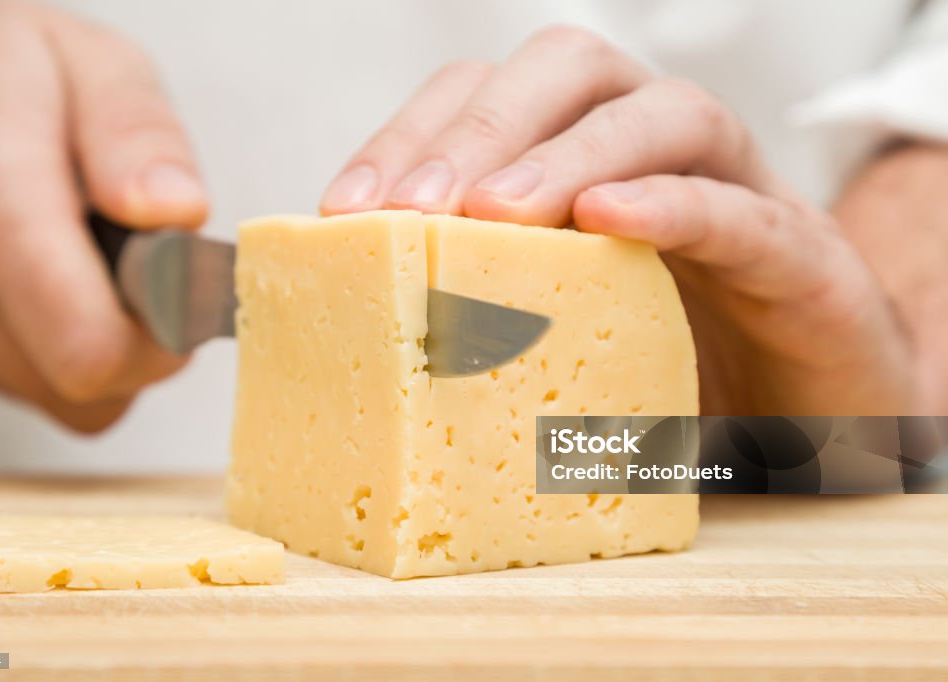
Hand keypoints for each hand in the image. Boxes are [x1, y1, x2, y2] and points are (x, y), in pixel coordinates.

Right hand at [0, 0, 207, 430]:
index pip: (95, 349)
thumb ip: (137, 132)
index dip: (161, 332)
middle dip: (134, 333)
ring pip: (54, 394)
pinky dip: (41, 345)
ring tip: (64, 252)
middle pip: (85, 384)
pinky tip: (25, 275)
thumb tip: (177, 213)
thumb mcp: (87, 62)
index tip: (174, 279)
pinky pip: (13, 383)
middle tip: (123, 255)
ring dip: (87, 338)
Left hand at [321, 26, 915, 414]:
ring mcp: (737, 190)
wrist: (811, 419)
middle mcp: (657, 152)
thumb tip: (353, 324)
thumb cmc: (662, 372)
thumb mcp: (547, 339)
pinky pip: (743, 211)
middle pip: (571, 72)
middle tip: (410, 210)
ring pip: (665, 115)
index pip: (488, 100)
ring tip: (494, 215)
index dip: (409, 138)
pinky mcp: (799, 255)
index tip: (345, 210)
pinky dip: (675, 205)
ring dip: (570, 153)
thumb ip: (471, 312)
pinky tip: (609, 219)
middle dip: (481, 130)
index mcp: (584, 161)